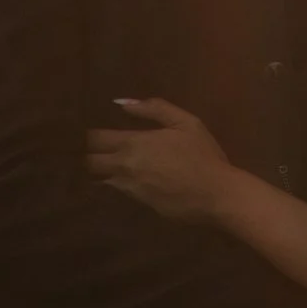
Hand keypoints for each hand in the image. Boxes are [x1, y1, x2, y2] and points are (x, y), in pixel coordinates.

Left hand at [85, 99, 239, 225]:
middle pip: (90, 162)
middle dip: (93, 155)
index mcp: (133, 143)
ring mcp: (128, 188)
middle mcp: (124, 166)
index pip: (95, 138)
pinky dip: (119, 186)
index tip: (98, 133)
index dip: (93, 135)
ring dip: (104, 173)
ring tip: (112, 167)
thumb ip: (153, 108)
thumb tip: (121, 103)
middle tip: (102, 151)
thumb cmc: (202, 154)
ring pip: (100, 180)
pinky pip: (118, 193)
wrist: (216, 194)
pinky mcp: (136, 204)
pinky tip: (131, 182)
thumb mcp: (185, 123)